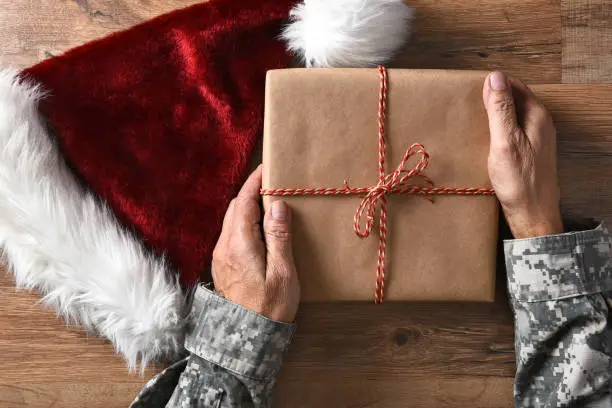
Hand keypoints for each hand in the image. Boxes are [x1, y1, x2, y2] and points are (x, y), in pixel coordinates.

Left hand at [211, 165, 299, 322]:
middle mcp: (224, 246)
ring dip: (247, 207)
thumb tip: (277, 205)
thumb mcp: (282, 273)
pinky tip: (259, 228)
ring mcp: (220, 256)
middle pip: (235, 207)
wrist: (246, 338)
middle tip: (273, 184)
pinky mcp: (222, 265)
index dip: (254, 182)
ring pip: (231, 220)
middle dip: (251, 192)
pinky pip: (231, 233)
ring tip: (269, 203)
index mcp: (239, 244)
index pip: (244, 202)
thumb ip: (279, 237)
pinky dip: (244, 222)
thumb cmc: (270, 308)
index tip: (267, 168)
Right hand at [483, 72, 562, 238]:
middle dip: (493, 97)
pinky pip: (513, 130)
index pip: (514, 85)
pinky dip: (498, 128)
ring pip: (513, 115)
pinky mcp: (530, 151)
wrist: (533, 214)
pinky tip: (485, 138)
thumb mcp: (504, 141)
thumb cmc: (519, 181)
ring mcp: (537, 137)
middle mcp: (540, 123)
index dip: (493, 84)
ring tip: (474, 118)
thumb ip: (500, 109)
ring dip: (495, 113)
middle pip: (515, 98)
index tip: (470, 89)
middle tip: (469, 103)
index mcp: (537, 115)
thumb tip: (494, 77)